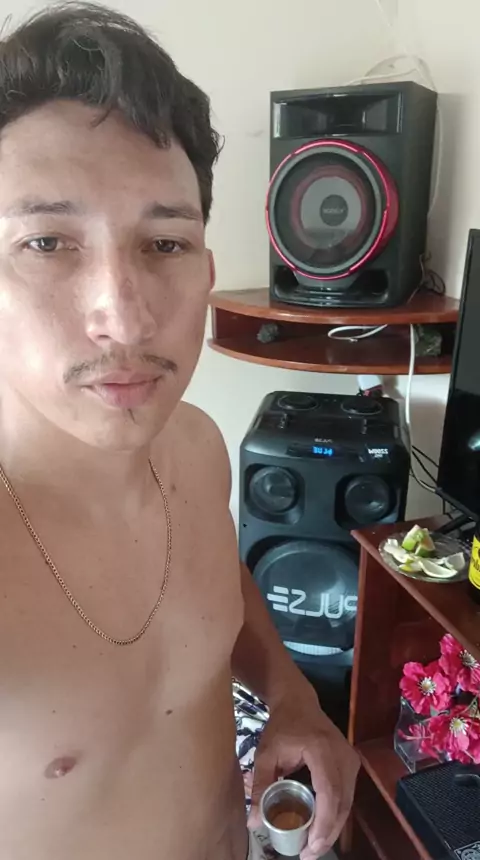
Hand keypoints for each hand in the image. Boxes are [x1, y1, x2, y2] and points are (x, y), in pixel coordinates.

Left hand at [248, 684, 358, 859]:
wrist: (299, 702)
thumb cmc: (282, 726)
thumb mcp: (266, 753)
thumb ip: (260, 786)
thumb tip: (253, 822)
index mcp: (323, 750)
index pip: (329, 792)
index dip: (323, 823)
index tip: (310, 846)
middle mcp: (343, 756)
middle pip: (342, 803)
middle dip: (327, 833)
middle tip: (308, 854)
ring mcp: (351, 760)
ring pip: (347, 803)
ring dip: (332, 828)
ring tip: (313, 848)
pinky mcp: (351, 765)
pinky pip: (346, 796)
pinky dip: (335, 816)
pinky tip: (321, 830)